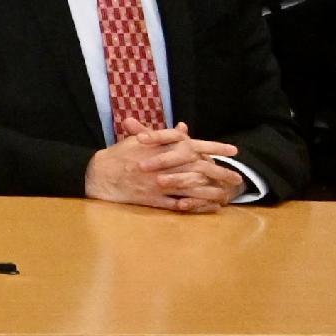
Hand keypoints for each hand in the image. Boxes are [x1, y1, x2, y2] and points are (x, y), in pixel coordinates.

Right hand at [85, 126, 243, 210]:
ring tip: (227, 195)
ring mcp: (158, 184)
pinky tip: (208, 207)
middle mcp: (161, 165)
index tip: (233, 150)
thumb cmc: (118, 156)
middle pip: (197, 168)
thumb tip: (183, 128)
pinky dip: (195, 205)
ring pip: (192, 188)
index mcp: (159, 148)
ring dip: (211, 192)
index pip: (193, 145)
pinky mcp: (153, 199)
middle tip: (237, 178)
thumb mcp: (139, 140)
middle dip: (220, 173)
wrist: (98, 175)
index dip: (214, 148)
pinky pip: (179, 203)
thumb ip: (164, 135)